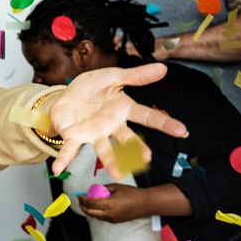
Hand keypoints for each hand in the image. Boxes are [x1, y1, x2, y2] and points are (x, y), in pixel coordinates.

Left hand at [49, 63, 187, 176]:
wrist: (66, 96)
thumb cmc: (92, 89)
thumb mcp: (112, 77)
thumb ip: (135, 76)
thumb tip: (162, 68)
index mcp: (122, 110)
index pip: (146, 116)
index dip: (164, 123)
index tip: (181, 130)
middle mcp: (111, 126)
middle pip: (127, 138)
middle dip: (136, 148)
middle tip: (146, 157)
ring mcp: (93, 134)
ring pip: (104, 149)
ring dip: (110, 160)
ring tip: (117, 172)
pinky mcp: (74, 137)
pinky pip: (70, 150)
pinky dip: (64, 160)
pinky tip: (58, 169)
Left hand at [78, 183, 150, 222]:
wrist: (145, 203)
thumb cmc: (132, 193)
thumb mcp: (115, 187)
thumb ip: (103, 189)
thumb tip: (93, 190)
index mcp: (109, 204)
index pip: (90, 203)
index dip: (82, 199)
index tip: (79, 195)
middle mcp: (109, 214)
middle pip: (89, 212)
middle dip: (82, 206)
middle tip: (80, 200)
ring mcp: (112, 219)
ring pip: (95, 216)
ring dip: (89, 210)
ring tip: (87, 203)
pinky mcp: (115, 221)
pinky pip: (102, 218)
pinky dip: (96, 213)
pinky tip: (96, 207)